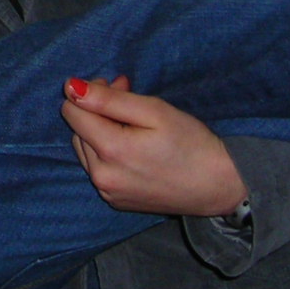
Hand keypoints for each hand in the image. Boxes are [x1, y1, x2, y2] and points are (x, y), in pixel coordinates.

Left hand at [60, 75, 247, 217]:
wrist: (219, 186)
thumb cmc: (191, 143)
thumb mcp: (153, 111)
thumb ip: (108, 99)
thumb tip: (70, 87)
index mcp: (111, 151)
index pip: (71, 112)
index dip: (91, 93)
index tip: (119, 87)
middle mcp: (102, 176)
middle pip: (78, 130)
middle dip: (97, 110)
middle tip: (129, 97)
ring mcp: (108, 192)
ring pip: (85, 149)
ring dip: (100, 131)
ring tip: (132, 122)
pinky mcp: (116, 201)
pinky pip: (97, 168)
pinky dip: (107, 152)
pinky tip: (134, 146)